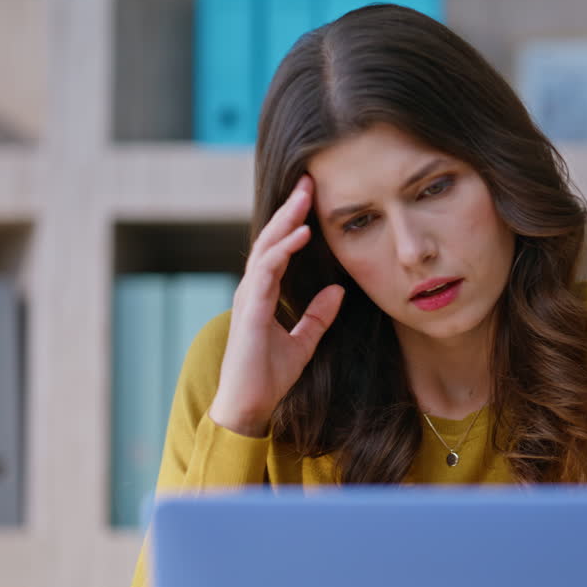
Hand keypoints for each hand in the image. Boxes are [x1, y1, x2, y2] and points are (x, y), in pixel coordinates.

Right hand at [208, 174, 344, 436]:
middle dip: (289, 209)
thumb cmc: (268, 376)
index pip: (278, 248)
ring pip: (266, 248)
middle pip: (271, 240)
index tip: (311, 198)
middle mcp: (252, 290)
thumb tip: (338, 290)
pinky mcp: (251, 311)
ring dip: (286, 220)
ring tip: (304, 197)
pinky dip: (284, 250)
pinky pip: (267, 272)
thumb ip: (318, 316)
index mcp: (262, 294)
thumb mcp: (303, 342)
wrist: (249, 405)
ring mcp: (248, 298)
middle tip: (308, 181)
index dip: (293, 222)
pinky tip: (301, 234)